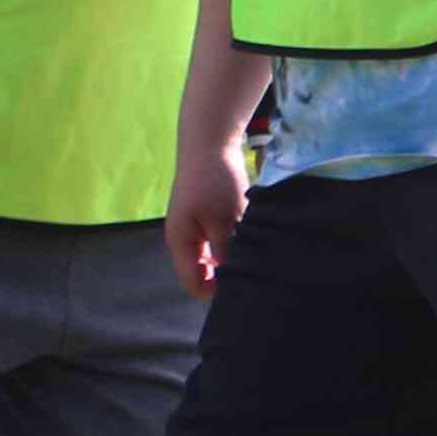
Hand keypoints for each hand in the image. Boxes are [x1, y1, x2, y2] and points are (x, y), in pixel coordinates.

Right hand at [167, 135, 249, 299]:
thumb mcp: (224, 219)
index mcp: (181, 243)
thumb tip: (235, 277)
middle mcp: (185, 240)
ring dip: (232, 260)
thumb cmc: (214, 181)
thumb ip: (227, 250)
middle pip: (203, 273)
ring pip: (214, 258)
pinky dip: (233, 246)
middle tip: (254, 273)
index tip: (242, 286)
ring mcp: (195, 229)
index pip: (194, 283)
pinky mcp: (207, 219)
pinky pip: (219, 243)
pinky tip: (252, 242)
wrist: (210, 145)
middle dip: (225, 276)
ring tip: (255, 256)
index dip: (216, 291)